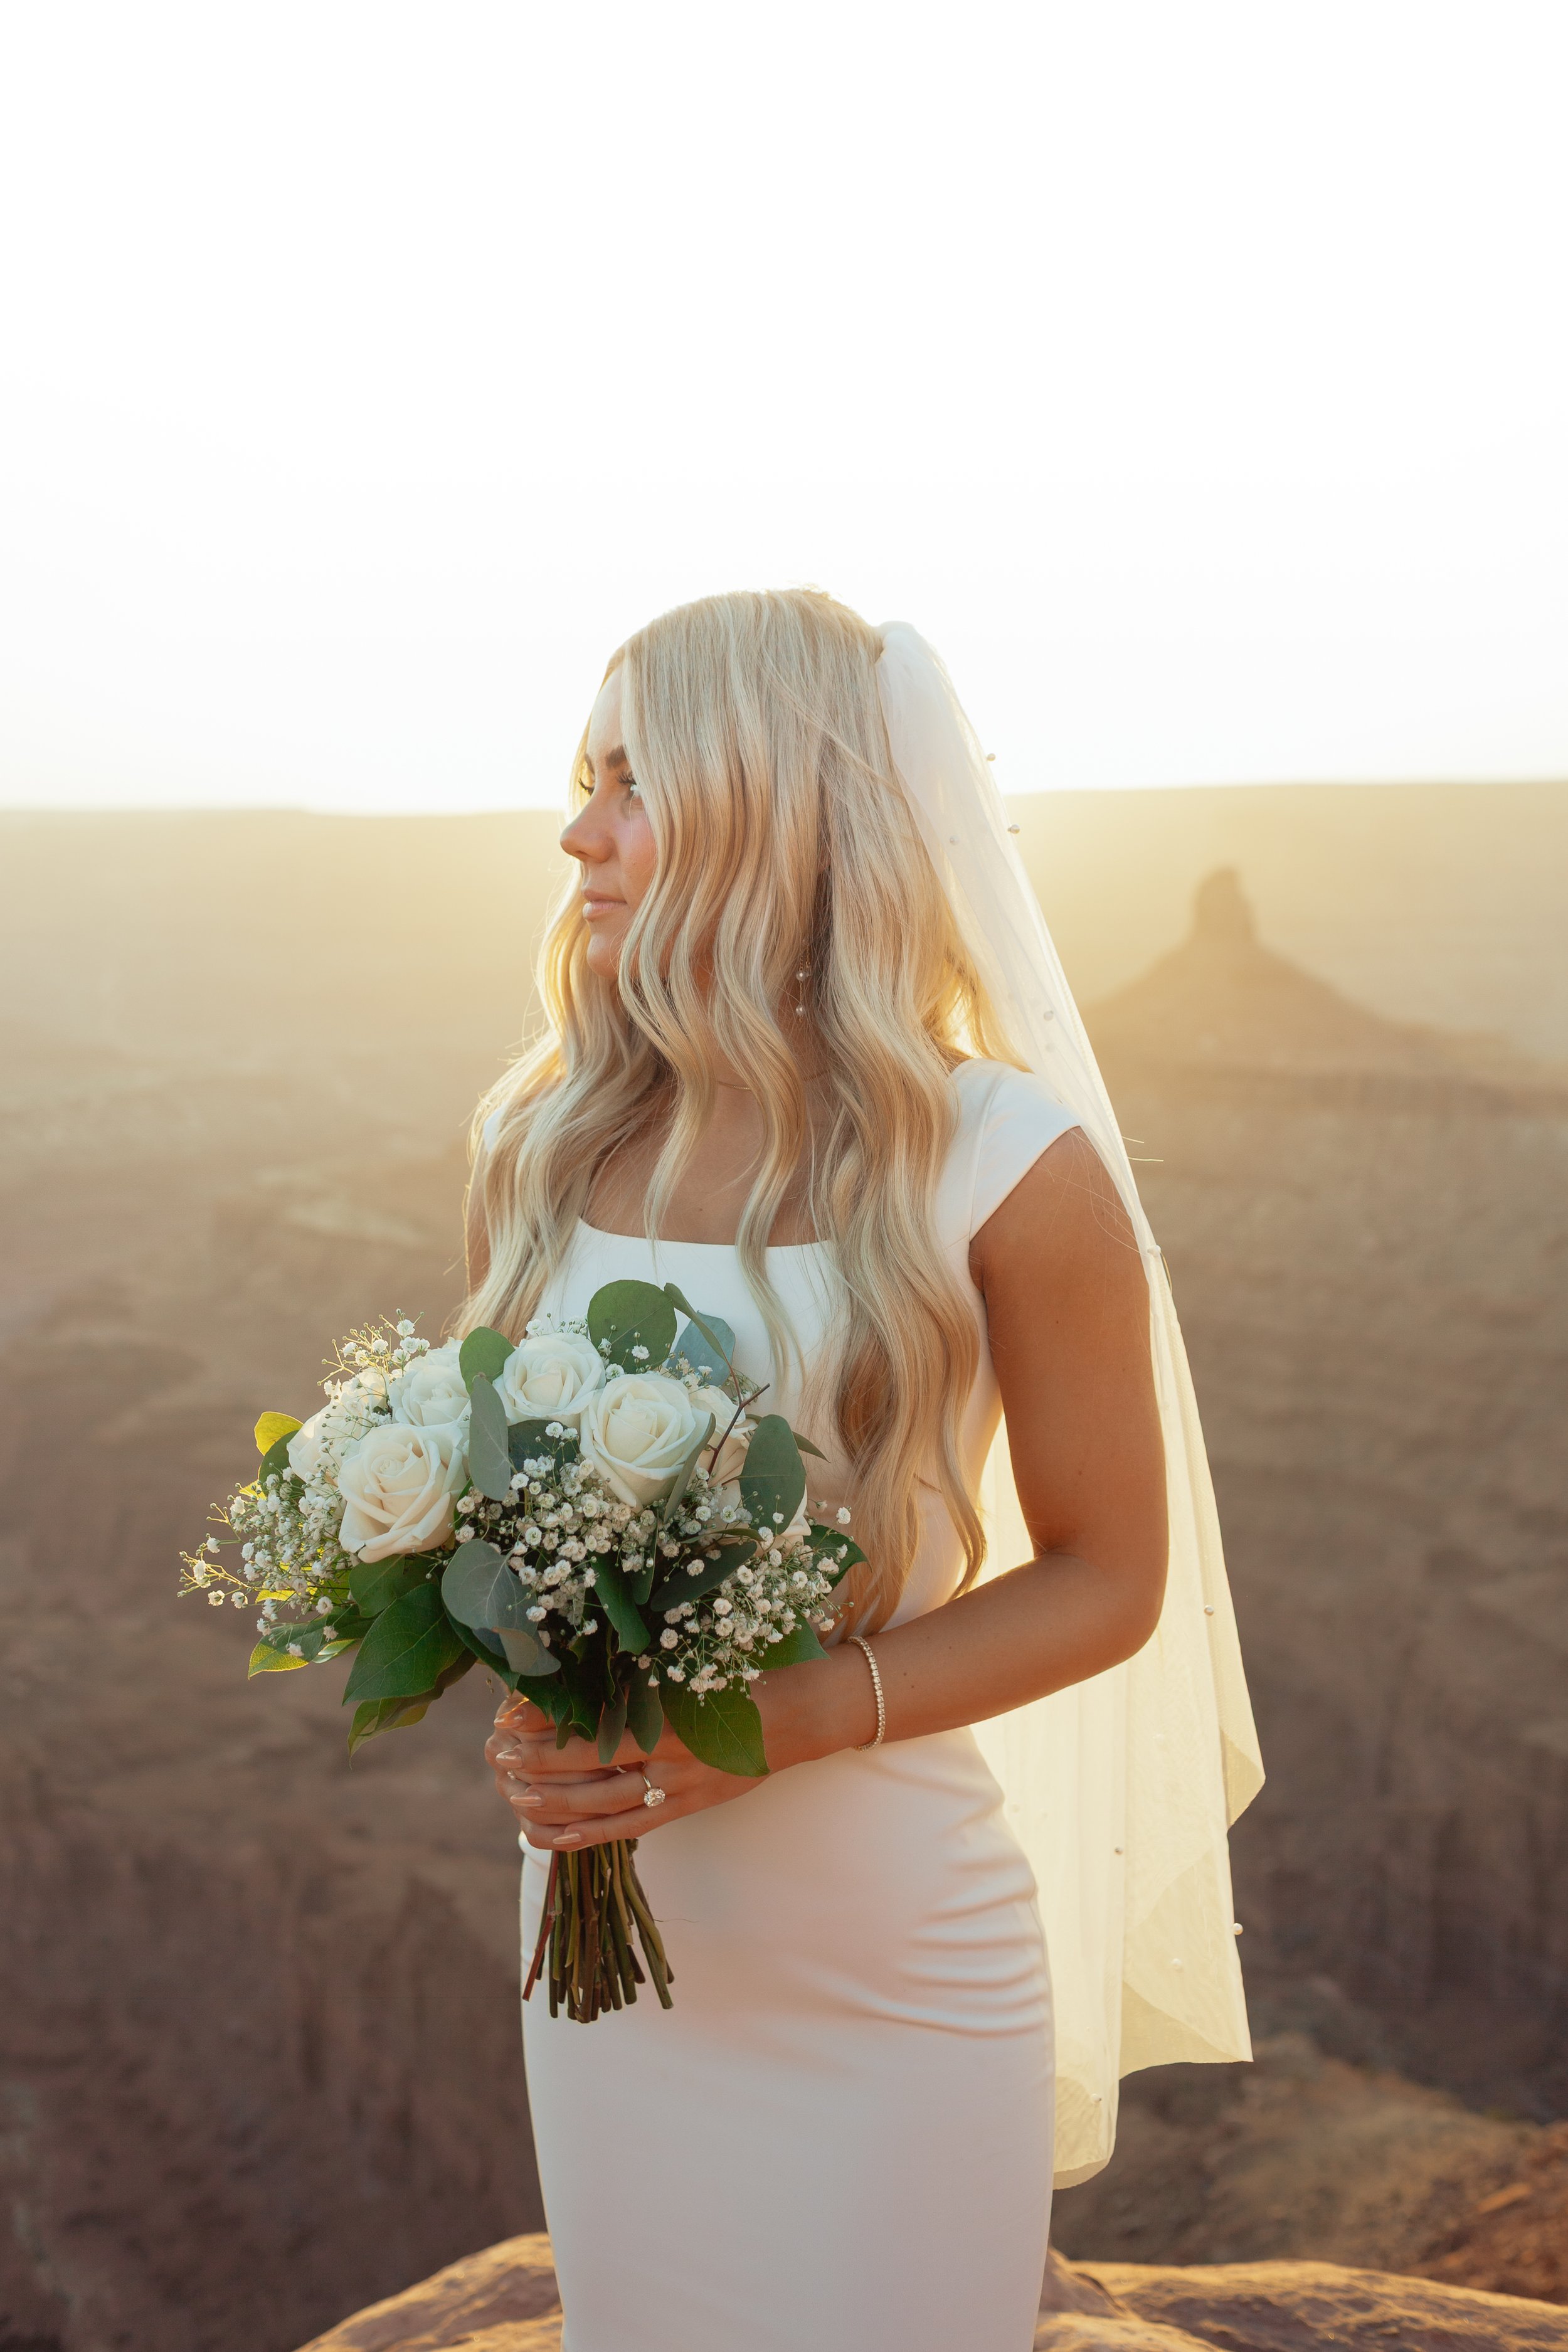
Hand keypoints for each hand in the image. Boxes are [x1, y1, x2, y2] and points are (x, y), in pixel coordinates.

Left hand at [485, 1693, 765, 1850]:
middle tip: (499, 1754)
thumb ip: (645, 1675)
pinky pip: (632, 1827)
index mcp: (673, 1713)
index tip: (511, 1714)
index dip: (552, 1723)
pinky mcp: (689, 1806)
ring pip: (606, 1803)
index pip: (597, 1723)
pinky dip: (592, 1833)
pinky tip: (556, 1834)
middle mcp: (674, 1755)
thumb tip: (584, 1670)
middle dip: (542, 1762)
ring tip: (515, 1792)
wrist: (802, 1715)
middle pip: (593, 1767)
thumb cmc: (747, 1676)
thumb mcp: (696, 1665)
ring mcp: (682, 1787)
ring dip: (557, 1799)